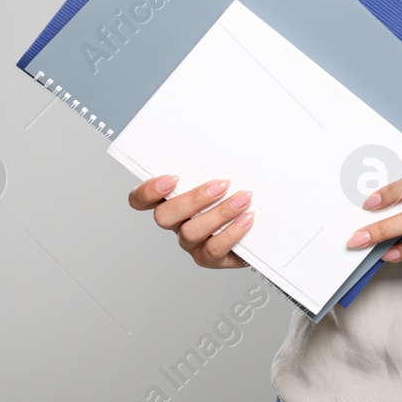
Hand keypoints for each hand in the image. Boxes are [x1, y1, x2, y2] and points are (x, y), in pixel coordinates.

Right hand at [127, 175, 253, 269]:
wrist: (261, 228)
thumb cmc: (236, 193)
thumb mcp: (222, 174)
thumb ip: (213, 163)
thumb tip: (223, 143)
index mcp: (171, 200)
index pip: (140, 199)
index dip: (148, 191)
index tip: (173, 178)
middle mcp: (176, 223)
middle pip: (164, 216)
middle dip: (193, 199)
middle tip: (221, 185)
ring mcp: (191, 243)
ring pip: (190, 232)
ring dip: (219, 213)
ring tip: (243, 199)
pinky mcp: (209, 258)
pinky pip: (213, 249)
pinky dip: (232, 232)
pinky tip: (247, 218)